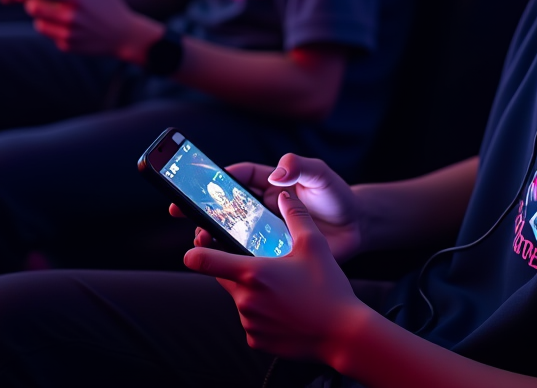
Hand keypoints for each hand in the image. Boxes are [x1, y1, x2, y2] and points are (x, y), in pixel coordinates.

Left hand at [22, 0, 162, 60]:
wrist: (125, 36)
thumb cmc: (112, 7)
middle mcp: (70, 17)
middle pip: (34, 8)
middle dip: (32, 2)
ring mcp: (67, 33)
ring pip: (39, 23)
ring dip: (42, 17)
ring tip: (58, 13)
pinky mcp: (66, 46)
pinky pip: (50, 35)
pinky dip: (54, 29)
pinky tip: (70, 26)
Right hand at [174, 154, 364, 262]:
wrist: (357, 228)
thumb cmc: (337, 195)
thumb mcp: (321, 174)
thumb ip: (301, 167)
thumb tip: (278, 174)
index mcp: (271, 182)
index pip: (240, 176)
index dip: (219, 177)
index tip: (200, 181)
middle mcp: (264, 204)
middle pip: (227, 204)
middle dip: (203, 206)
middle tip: (180, 209)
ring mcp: (267, 229)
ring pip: (233, 230)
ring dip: (213, 233)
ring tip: (199, 237)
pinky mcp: (275, 252)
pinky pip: (250, 254)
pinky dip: (234, 257)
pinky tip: (222, 261)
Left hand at [184, 190, 368, 361]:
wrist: (344, 335)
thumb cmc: (328, 289)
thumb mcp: (314, 244)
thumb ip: (295, 214)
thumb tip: (285, 194)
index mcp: (253, 273)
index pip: (206, 261)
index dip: (196, 252)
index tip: (192, 248)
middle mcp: (245, 300)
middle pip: (225, 277)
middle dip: (236, 267)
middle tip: (262, 261)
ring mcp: (249, 323)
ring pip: (240, 299)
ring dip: (252, 291)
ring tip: (283, 287)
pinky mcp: (257, 341)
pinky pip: (251, 320)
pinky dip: (262, 312)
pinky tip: (286, 307)